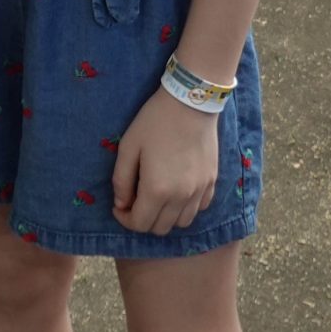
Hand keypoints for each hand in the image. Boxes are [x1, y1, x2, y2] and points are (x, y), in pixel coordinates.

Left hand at [110, 90, 221, 235]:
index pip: (140, 224)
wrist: (191, 103)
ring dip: (165, 217)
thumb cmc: (154, 122)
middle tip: (134, 202)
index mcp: (157, 189)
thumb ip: (121, 179)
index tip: (119, 207)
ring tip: (155, 198)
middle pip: (161, 228)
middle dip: (143, 220)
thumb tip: (121, 203)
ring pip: (182, 223)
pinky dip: (185, 208)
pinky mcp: (212, 182)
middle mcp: (181, 197)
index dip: (125, 220)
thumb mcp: (128, 146)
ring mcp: (200, 191)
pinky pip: (199, 209)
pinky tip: (176, 192)